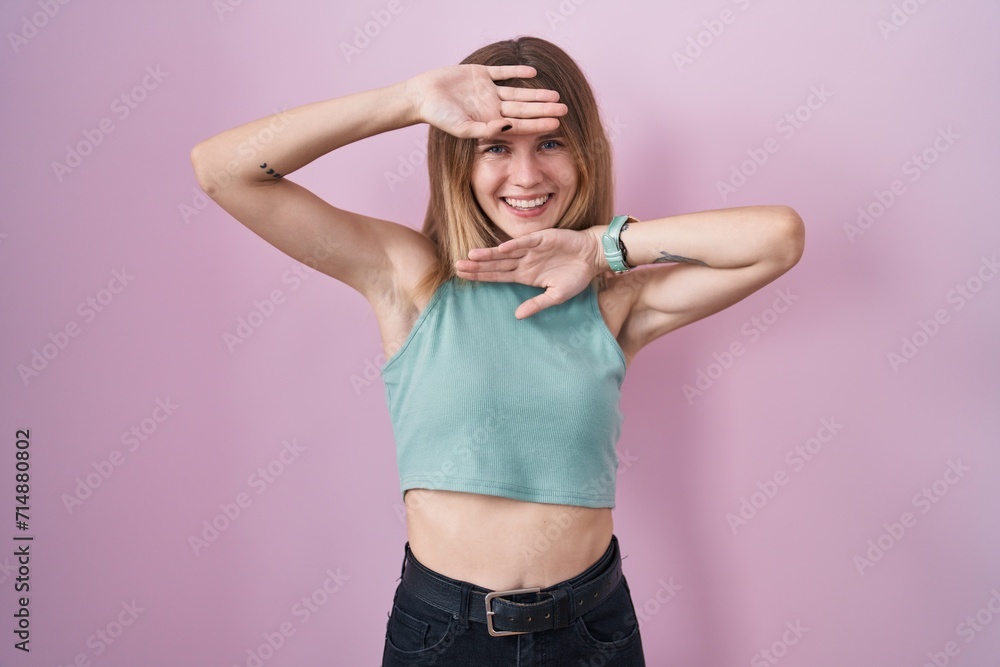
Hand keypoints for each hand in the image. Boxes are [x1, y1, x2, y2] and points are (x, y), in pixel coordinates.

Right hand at [406, 65, 567, 138]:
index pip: (520, 124)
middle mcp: (492, 106)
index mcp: (489, 121)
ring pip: (518, 92)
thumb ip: (484, 130)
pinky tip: (532, 73)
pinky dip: (516, 72)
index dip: (538, 124)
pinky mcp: (480, 74)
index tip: (557, 125)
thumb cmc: (438, 116)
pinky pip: (502, 73)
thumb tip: (508, 125)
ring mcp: (487, 90)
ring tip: (555, 96)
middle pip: (524, 108)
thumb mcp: (461, 128)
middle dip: (544, 109)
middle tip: (565, 110)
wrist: (421, 96)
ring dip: (536, 93)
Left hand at [455, 227, 607, 318]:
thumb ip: (536, 304)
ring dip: (489, 254)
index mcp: (525, 275)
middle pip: (496, 264)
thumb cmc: (575, 277)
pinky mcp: (543, 239)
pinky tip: (500, 249)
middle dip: (477, 266)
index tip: (463, 276)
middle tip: (457, 266)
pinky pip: (526, 243)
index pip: (497, 276)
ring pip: (505, 253)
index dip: (481, 276)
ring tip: (471, 256)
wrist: (593, 257)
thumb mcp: (556, 296)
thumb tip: (517, 316)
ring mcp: (532, 250)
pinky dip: (514, 245)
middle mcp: (524, 262)